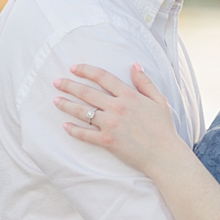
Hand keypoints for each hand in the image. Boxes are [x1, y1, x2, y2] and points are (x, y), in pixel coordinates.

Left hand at [54, 63, 179, 174]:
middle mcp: (117, 108)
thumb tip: (135, 65)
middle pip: (87, 92)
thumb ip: (145, 82)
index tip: (74, 67)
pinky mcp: (106, 141)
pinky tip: (65, 126)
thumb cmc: (163, 128)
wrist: (163, 154)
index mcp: (129, 95)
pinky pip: (85, 134)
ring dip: (66, 105)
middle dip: (69, 85)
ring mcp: (110, 125)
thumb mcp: (159, 100)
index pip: (102, 77)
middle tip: (57, 82)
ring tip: (55, 100)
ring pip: (82, 112)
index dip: (86, 70)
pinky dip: (73, 130)